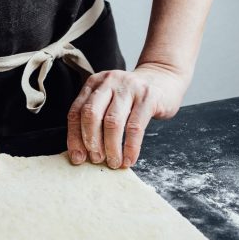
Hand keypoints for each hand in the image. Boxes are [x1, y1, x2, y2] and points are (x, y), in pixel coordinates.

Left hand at [67, 63, 189, 168]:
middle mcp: (109, 82)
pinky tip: (129, 159)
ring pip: (113, 122)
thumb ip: (96, 116)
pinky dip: (131, 147)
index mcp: (94, 83)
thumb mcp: (109, 99)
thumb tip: (83, 151)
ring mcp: (129, 88)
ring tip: (113, 162)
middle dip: (91, 141)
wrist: (164, 77)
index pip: (76, 111)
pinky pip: (135, 127)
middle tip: (96, 159)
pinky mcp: (148, 97)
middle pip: (91, 114)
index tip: (77, 157)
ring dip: (111, 148)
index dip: (74, 137)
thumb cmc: (132, 97)